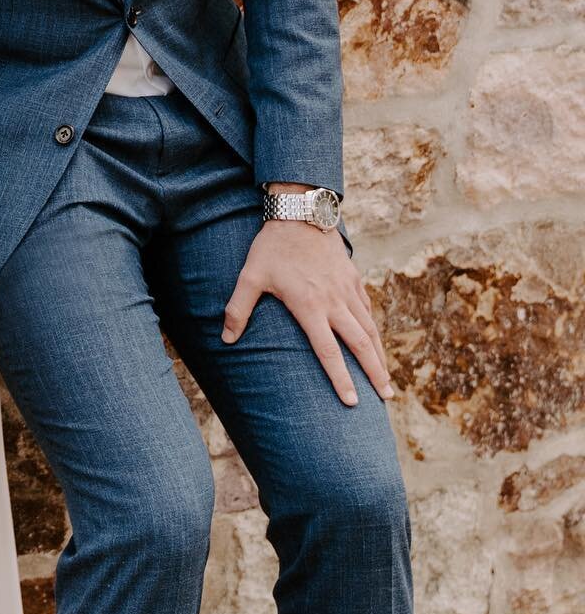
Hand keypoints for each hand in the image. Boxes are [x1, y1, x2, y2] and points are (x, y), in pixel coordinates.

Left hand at [221, 221, 393, 405]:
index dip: (340, 379)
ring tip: (387, 380)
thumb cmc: (272, 247)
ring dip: (381, 355)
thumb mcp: (250, 276)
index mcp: (310, 306)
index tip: (351, 402)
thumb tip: (225, 338)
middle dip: (374, 374)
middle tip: (385, 399)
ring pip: (370, 328)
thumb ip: (237, 308)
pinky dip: (374, 329)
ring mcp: (347, 289)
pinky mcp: (353, 277)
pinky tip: (376, 342)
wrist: (300, 211)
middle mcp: (335, 302)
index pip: (329, 351)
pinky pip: (368, 309)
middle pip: (361, 345)